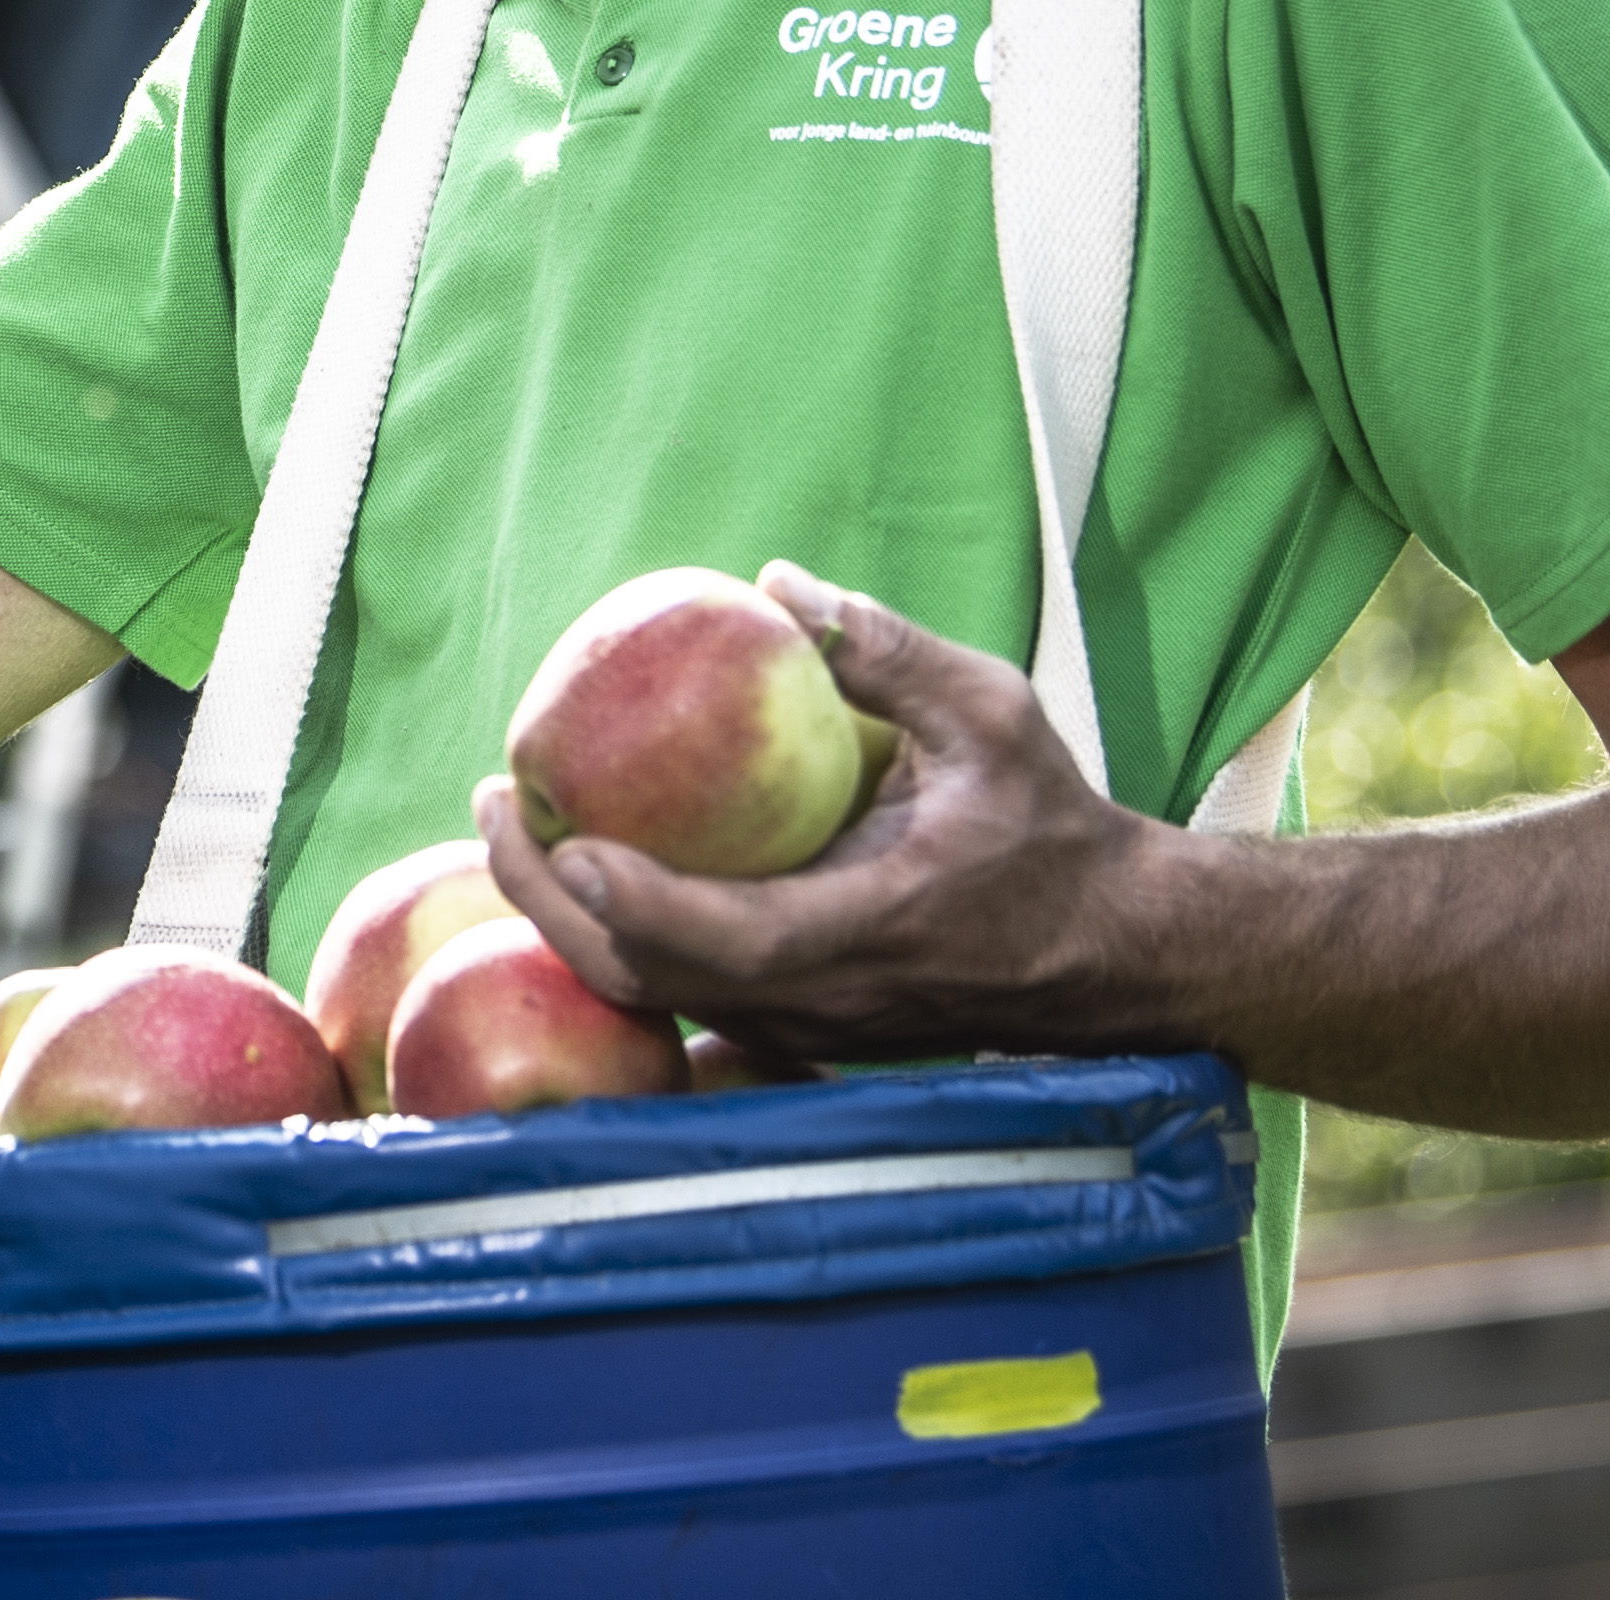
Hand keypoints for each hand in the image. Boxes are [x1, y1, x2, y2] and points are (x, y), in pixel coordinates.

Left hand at [475, 562, 1175, 1071]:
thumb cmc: (1055, 830)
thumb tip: (779, 585)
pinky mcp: (797, 1023)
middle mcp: (824, 995)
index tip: (566, 838)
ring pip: (654, 997)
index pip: (732, 940)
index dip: (639, 901)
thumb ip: (891, 653)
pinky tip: (576, 865)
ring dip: (569, 919)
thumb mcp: (995, 719)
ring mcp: (806, 1024)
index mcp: (874, 926)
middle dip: (551, 899)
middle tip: (495, 803)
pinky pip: (680, 993)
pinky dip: (614, 936)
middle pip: (652, 979)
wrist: (1114, 950)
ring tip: (512, 825)